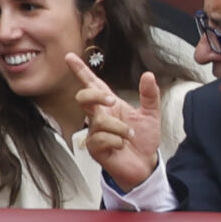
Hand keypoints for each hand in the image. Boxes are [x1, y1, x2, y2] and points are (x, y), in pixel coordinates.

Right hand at [67, 53, 160, 190]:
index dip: (80, 71)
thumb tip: (148, 75)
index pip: (92, 85)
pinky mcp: (93, 147)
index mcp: (110, 105)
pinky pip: (101, 138)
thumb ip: (149, 95)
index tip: (69, 57)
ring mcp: (94, 131)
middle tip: (111, 101)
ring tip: (130, 136)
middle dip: (95, 96)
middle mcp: (98, 116)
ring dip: (121, 129)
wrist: (145, 164)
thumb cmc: (143, 140)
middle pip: (83, 97)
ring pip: (100, 121)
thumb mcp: (151, 114)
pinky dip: (117, 141)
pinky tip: (120, 146)